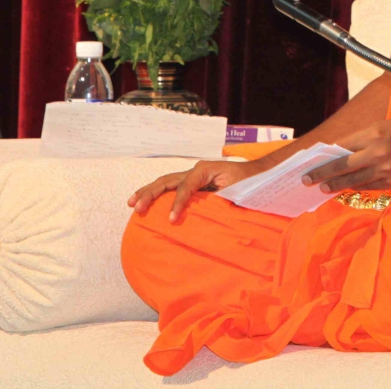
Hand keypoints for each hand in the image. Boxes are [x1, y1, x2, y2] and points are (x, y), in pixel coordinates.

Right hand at [128, 159, 263, 221]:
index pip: (185, 187)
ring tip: (132, 203)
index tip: (171, 220)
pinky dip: (157, 194)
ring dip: (148, 192)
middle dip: (150, 193)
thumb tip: (208, 214)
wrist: (258, 174)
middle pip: (167, 180)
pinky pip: (171, 187)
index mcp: (204, 170)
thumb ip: (220, 199)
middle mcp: (195, 170)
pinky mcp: (193, 183)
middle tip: (137, 208)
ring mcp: (193, 175)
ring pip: (165, 182)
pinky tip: (145, 201)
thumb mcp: (236, 191)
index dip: (177, 203)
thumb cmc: (248, 183)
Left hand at [302, 118, 390, 192]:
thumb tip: (344, 151)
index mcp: (375, 133)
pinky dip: (357, 187)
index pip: (344, 146)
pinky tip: (347, 188)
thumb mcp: (387, 125)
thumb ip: (366, 138)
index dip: (327, 155)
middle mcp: (378, 152)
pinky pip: (371, 187)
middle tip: (307, 180)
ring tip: (324, 188)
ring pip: (355, 181)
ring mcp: (387, 170)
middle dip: (324, 174)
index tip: (314, 161)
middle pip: (344, 166)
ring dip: (337, 185)